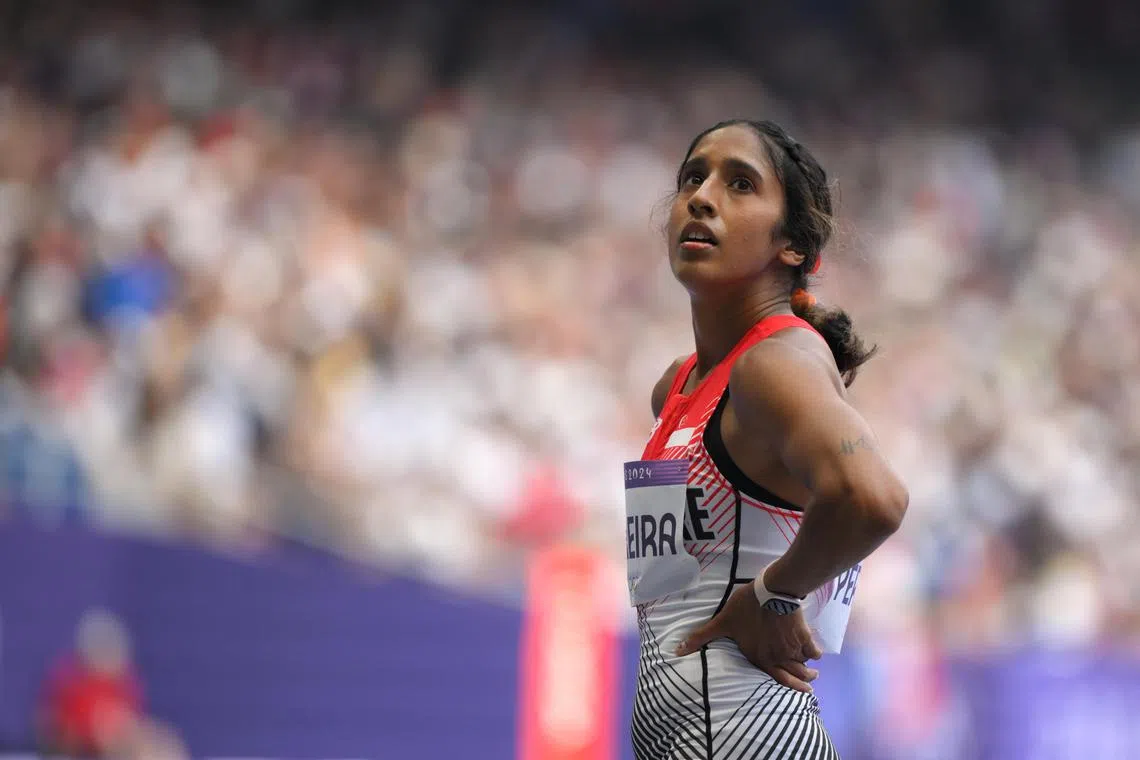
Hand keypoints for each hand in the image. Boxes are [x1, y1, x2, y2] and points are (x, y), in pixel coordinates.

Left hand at [674, 583, 822, 692]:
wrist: (772, 591)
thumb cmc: (745, 607)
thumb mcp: (722, 622)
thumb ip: (701, 637)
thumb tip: (676, 651)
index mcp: (760, 658)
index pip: (775, 678)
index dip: (787, 685)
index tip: (796, 689)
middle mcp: (777, 658)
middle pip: (794, 675)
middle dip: (803, 681)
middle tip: (810, 684)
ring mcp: (792, 648)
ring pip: (804, 664)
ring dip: (808, 669)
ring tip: (814, 672)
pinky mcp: (804, 635)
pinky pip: (814, 650)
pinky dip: (816, 653)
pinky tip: (816, 652)